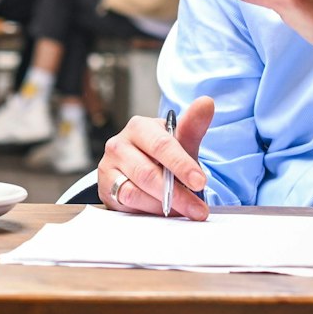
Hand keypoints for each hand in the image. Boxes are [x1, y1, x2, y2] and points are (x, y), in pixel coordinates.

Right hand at [101, 96, 213, 219]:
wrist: (139, 170)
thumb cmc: (162, 154)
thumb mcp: (180, 142)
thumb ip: (193, 126)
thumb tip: (207, 102)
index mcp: (139, 127)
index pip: (161, 145)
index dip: (182, 165)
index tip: (200, 182)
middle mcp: (119, 143)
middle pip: (148, 172)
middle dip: (178, 193)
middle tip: (198, 208)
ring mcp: (109, 165)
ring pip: (138, 189)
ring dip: (164, 204)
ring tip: (185, 211)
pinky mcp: (105, 185)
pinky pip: (128, 201)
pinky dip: (149, 208)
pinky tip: (163, 210)